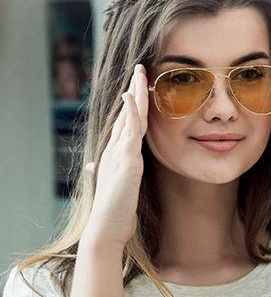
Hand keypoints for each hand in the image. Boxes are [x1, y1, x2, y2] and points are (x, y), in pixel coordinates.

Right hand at [83, 63, 148, 251]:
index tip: (137, 85)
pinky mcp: (126, 161)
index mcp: (117, 153)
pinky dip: (130, 113)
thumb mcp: (119, 185)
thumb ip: (116, 171)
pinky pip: (129, 132)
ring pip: (129, 117)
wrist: (107, 227)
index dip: (132, 103)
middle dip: (134, 89)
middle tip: (140, 68)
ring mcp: (120, 153)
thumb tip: (103, 164)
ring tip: (139, 73)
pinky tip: (132, 98)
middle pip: (127, 113)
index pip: (126, 122)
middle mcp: (116, 149)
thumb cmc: (115, 210)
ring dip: (135, 93)